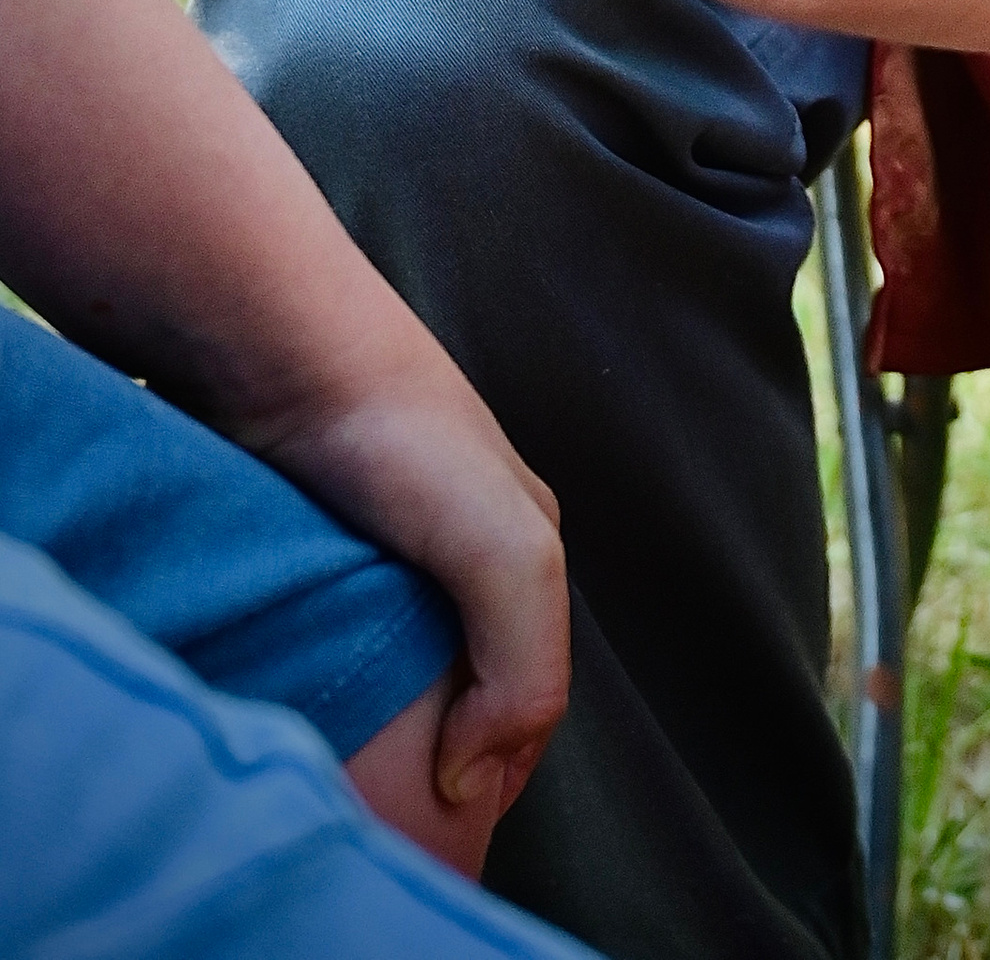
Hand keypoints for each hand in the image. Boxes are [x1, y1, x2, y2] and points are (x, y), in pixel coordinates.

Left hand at [253, 351, 567, 843]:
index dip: (498, 762)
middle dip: (433, 744)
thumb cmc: (403, 436)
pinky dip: (319, 672)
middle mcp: (460, 548)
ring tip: (333, 741)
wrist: (283, 353)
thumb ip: (524, 672)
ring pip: (392, 665)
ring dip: (372, 711)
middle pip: (461, 684)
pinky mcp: (317, 539)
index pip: (530, 693)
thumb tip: (466, 777)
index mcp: (525, 550)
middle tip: (384, 791)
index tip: (441, 813)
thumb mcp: (510, 553)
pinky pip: (329, 634)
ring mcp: (385, 542)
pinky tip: (294, 686)